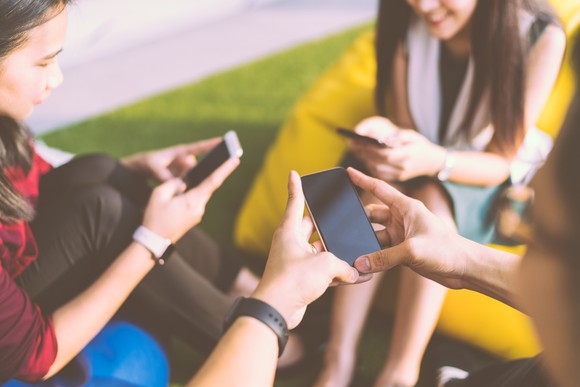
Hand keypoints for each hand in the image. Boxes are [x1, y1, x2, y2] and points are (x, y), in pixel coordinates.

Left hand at [122, 138, 222, 181]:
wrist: (141, 170)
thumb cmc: (147, 163)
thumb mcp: (153, 166)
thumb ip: (164, 174)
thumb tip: (181, 186)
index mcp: (180, 152)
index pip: (198, 148)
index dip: (211, 144)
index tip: (222, 141)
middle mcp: (185, 160)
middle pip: (200, 166)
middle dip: (204, 171)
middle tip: (206, 179)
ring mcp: (185, 170)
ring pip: (194, 177)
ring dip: (193, 182)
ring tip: (191, 189)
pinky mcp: (183, 179)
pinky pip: (189, 183)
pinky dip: (187, 188)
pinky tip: (183, 194)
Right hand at [141, 157, 238, 241]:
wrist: (155, 241)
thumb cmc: (155, 217)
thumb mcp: (159, 194)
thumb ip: (172, 183)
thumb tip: (182, 181)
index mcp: (192, 201)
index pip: (213, 182)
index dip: (225, 169)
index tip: (235, 160)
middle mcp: (199, 208)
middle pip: (209, 186)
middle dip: (216, 173)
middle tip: (224, 158)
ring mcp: (198, 214)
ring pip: (202, 193)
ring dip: (202, 183)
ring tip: (204, 169)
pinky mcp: (194, 217)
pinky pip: (197, 200)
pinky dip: (195, 192)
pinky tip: (190, 186)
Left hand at [252, 171, 366, 328]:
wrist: (277, 309)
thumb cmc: (293, 280)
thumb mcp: (325, 264)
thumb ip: (343, 264)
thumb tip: (354, 272)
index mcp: (289, 231)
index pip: (294, 202)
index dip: (296, 186)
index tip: (294, 173)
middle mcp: (289, 243)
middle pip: (311, 227)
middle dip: (326, 225)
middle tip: (339, 219)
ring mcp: (294, 261)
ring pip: (318, 251)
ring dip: (334, 253)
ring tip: (353, 251)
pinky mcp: (299, 279)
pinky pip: (320, 271)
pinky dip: (335, 273)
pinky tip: (354, 277)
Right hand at [347, 168, 468, 289]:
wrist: (464, 268)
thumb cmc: (446, 250)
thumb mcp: (412, 251)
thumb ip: (383, 257)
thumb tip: (360, 263)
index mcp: (406, 207)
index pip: (379, 189)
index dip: (362, 180)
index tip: (348, 172)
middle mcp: (402, 218)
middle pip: (372, 215)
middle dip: (358, 221)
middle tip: (341, 228)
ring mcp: (401, 234)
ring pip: (374, 234)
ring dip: (365, 243)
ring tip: (351, 250)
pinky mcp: (402, 250)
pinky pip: (381, 251)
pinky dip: (373, 257)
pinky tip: (364, 264)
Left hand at [350, 125, 446, 181]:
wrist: (433, 162)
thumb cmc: (421, 145)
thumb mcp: (412, 135)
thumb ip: (397, 136)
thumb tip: (381, 137)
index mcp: (408, 155)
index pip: (386, 154)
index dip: (372, 150)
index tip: (361, 142)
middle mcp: (404, 167)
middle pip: (379, 163)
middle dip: (365, 154)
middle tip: (354, 146)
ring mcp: (400, 175)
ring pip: (378, 171)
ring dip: (365, 161)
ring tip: (357, 151)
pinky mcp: (397, 179)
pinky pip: (380, 175)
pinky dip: (370, 167)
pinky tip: (365, 159)